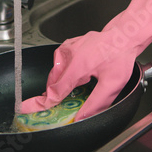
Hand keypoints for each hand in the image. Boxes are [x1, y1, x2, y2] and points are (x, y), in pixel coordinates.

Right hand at [20, 27, 139, 120]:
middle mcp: (70, 54)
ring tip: (81, 83)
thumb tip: (81, 118)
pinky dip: (64, 70)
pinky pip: (61, 61)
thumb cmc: (121, 54)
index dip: (40, 104)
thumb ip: (95, 104)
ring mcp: (70, 47)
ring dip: (62, 82)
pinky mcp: (72, 44)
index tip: (25, 109)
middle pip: (53, 82)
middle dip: (56, 94)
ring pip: (56, 71)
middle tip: (63, 104)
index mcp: (77, 65)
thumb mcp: (112, 85)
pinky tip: (79, 72)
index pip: (54, 91)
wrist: (126, 33)